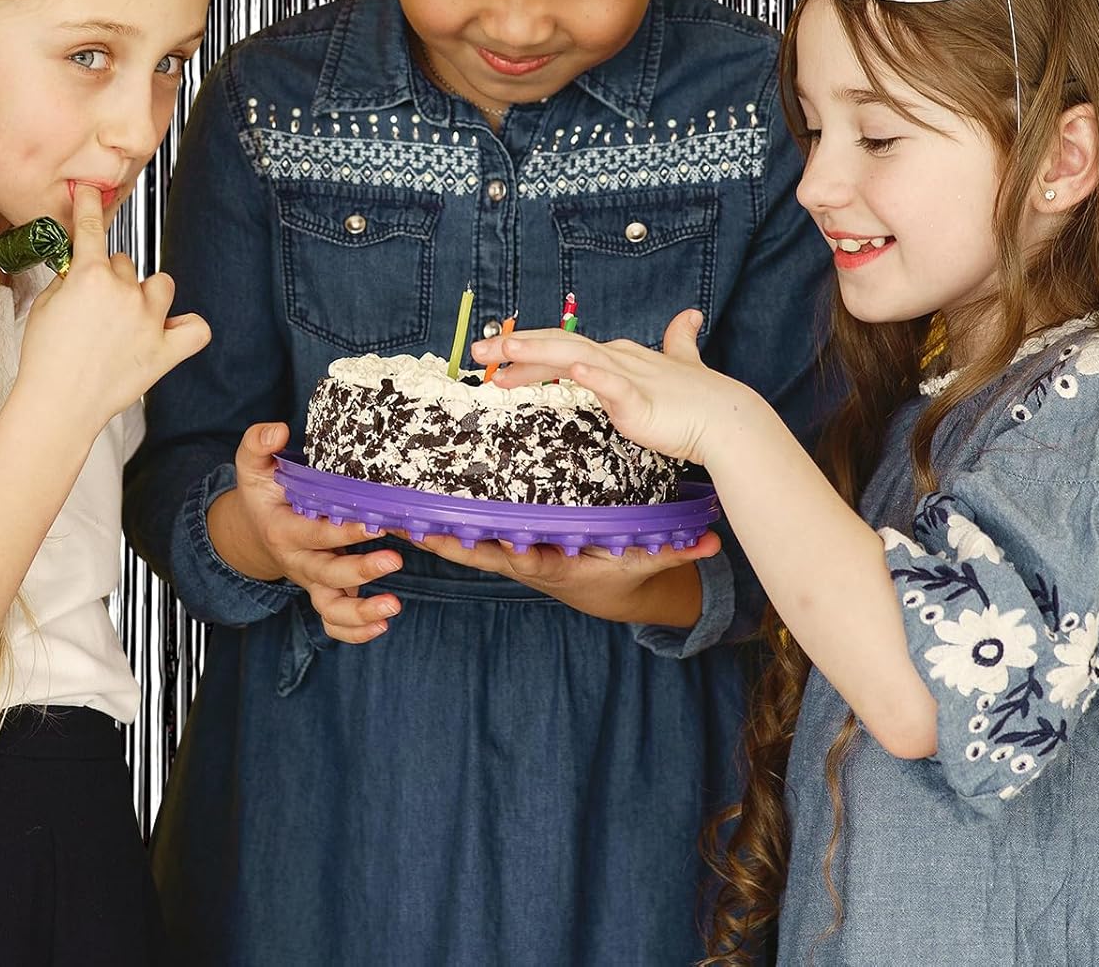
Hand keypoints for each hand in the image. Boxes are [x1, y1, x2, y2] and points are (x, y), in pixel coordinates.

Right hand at [15, 182, 210, 437]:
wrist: (57, 405)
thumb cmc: (45, 360)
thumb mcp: (44, 307)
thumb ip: (67, 280)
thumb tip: (80, 269)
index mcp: (89, 277)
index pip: (92, 229)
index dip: (90, 206)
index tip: (91, 192)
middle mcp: (124, 292)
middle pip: (124, 263)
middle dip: (110, 278)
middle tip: (95, 308)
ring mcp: (149, 320)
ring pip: (161, 285)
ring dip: (148, 295)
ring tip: (130, 319)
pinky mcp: (165, 350)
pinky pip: (196, 328)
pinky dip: (186, 328)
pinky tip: (171, 332)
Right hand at [209, 422, 403, 644]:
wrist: (256, 529)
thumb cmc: (264, 493)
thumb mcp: (253, 466)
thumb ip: (258, 444)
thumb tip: (278, 430)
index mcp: (284, 530)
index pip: (313, 534)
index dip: (343, 533)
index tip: (373, 524)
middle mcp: (298, 561)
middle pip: (328, 574)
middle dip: (361, 570)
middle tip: (394, 559)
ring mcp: (311, 580)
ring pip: (331, 607)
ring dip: (361, 612)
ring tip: (393, 607)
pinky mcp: (323, 593)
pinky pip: (334, 623)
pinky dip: (355, 631)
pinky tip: (382, 624)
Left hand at [403, 530, 719, 627]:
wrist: (608, 592)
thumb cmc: (623, 569)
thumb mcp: (648, 560)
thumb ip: (675, 549)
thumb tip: (712, 540)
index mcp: (552, 563)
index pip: (523, 555)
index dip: (502, 547)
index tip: (481, 535)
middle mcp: (522, 559)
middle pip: (474, 551)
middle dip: (442, 538)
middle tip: (403, 519)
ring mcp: (507, 555)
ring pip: (460, 544)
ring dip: (426, 529)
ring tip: (386, 508)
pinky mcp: (499, 545)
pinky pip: (461, 536)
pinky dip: (433, 525)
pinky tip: (402, 506)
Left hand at [470, 309, 755, 466]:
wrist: (729, 420)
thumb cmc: (699, 400)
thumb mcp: (680, 365)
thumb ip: (678, 341)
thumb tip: (690, 315)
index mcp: (617, 356)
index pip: (563, 348)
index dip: (527, 352)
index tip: (496, 361)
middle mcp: (617, 359)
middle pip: (557, 347)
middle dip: (515, 347)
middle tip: (477, 351)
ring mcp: (627, 378)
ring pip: (574, 358)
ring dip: (537, 352)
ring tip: (504, 350)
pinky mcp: (639, 401)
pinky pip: (612, 385)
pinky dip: (592, 375)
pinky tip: (574, 370)